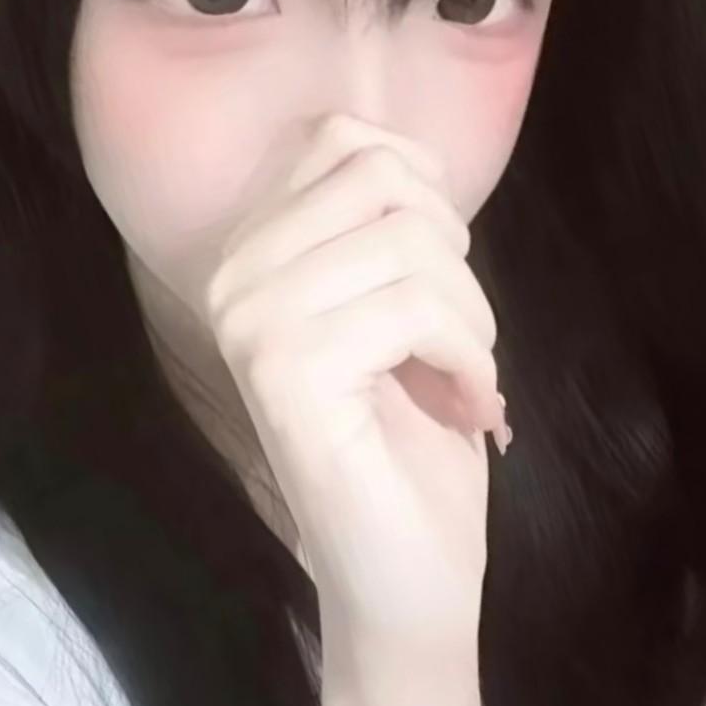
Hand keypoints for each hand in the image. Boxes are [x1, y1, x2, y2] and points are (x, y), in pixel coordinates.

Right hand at [197, 114, 507, 643]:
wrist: (398, 565)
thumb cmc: (412, 430)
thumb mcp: (400, 297)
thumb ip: (386, 222)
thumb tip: (414, 154)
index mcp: (254, 251)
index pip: (344, 140)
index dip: (424, 191)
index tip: (439, 267)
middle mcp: (235, 275)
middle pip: (386, 182)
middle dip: (455, 259)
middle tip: (456, 335)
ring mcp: (251, 320)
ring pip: (411, 243)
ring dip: (471, 316)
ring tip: (462, 375)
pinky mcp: (286, 368)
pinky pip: (416, 307)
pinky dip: (470, 356)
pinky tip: (463, 405)